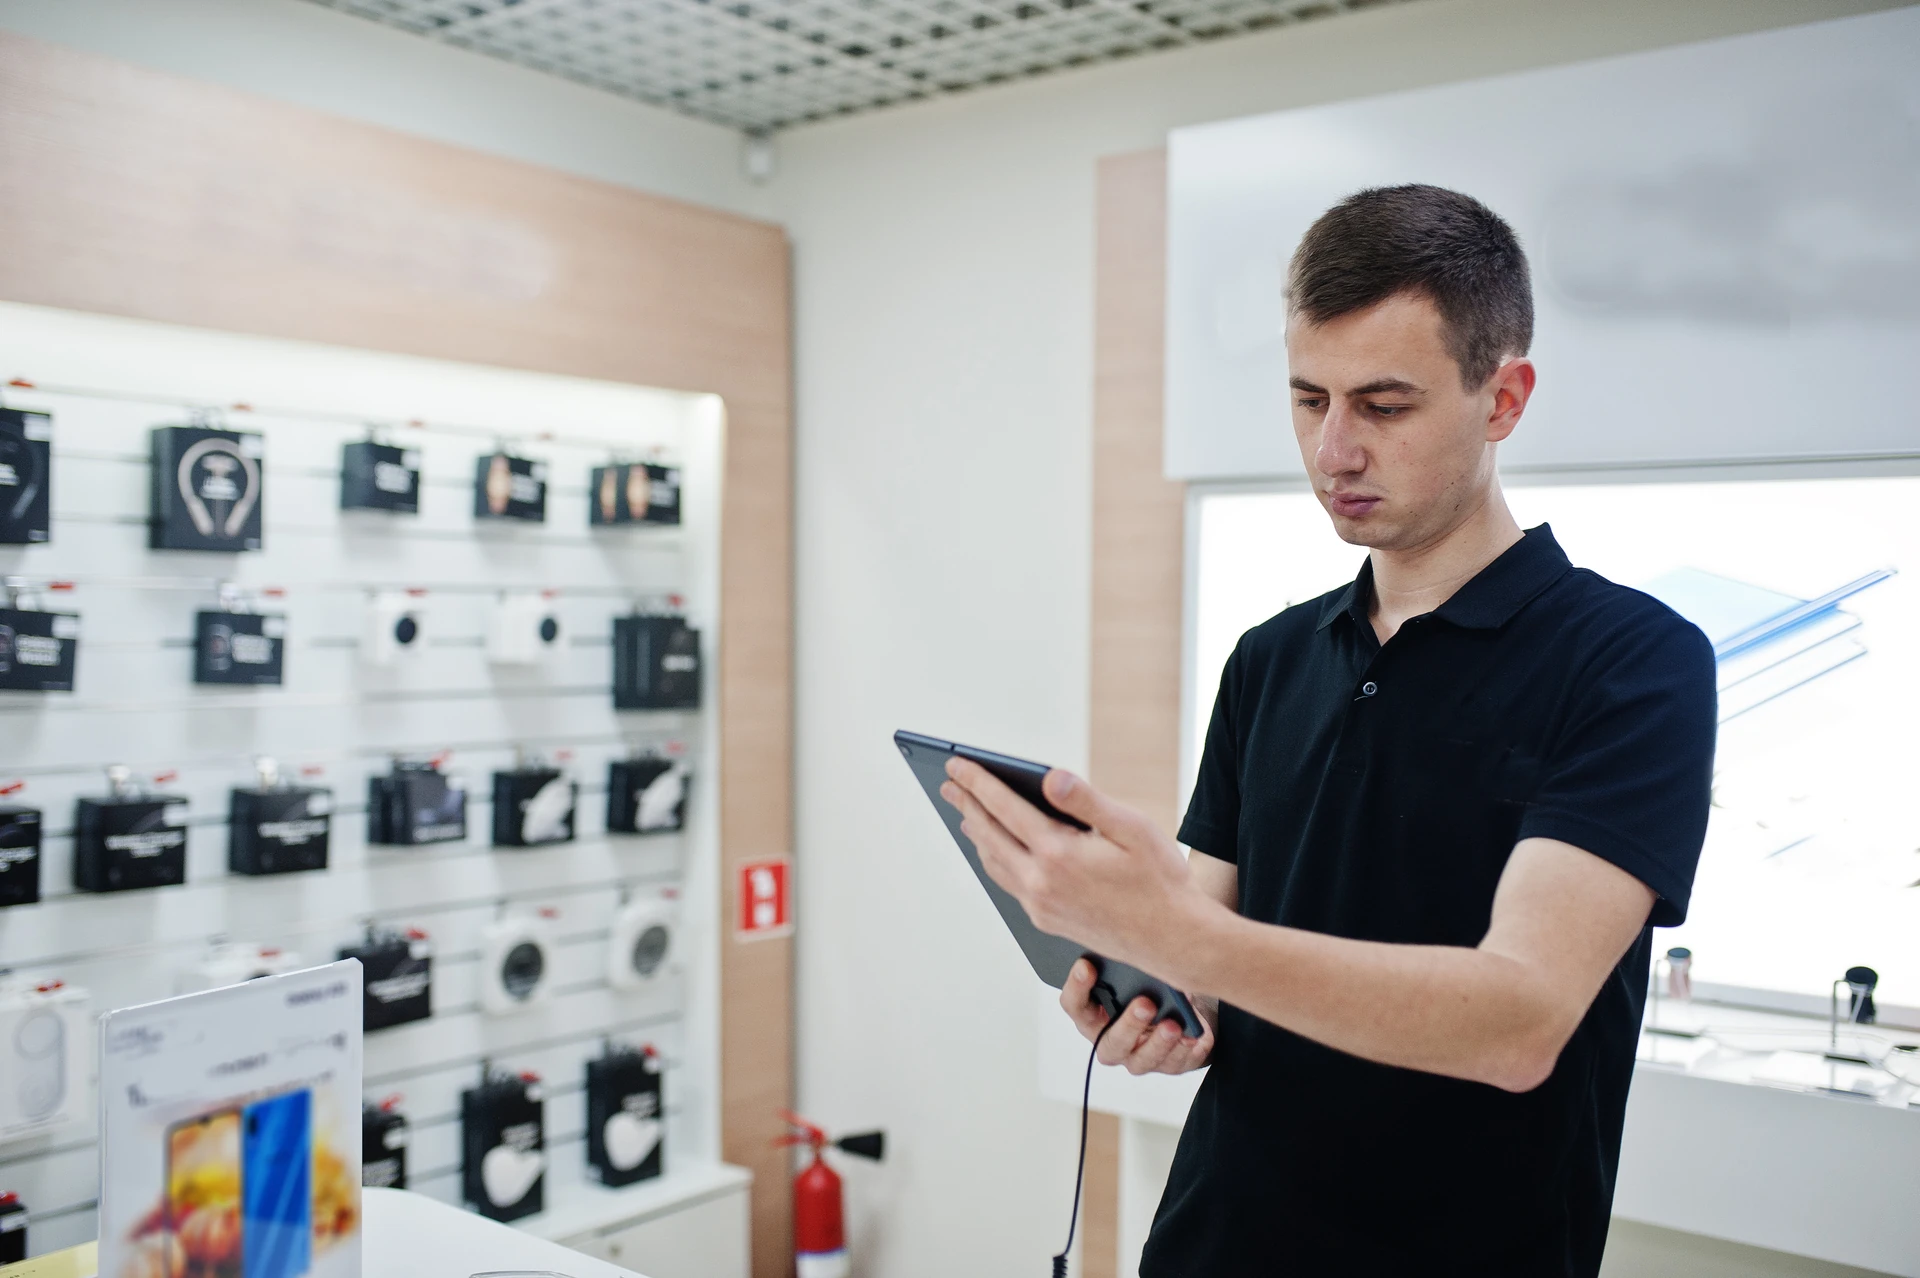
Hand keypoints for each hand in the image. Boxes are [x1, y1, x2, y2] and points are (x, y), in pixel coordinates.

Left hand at [938, 758, 1222, 986]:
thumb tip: (1050, 777)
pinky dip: (995, 860)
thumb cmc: (1160, 880)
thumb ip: (1086, 801)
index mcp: (1058, 854)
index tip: (956, 765)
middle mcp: (1041, 883)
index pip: (1004, 808)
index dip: (978, 783)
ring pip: (995, 863)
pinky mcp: (1047, 921)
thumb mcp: (1131, 829)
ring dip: (977, 834)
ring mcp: (1041, 905)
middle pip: (990, 835)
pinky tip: (997, 851)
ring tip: (966, 814)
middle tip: (949, 785)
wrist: (1174, 941)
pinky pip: (1009, 884)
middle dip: (967, 805)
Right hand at [1061, 958, 1215, 1075]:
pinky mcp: (1169, 1065)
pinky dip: (1185, 1049)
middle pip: (1111, 1043)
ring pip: (1143, 1060)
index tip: (1087, 966)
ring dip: (1159, 1042)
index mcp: (1095, 1016)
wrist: (1189, 1012)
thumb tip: (1147, 956)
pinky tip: (1193, 1037)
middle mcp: (1113, 1041)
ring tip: (1174, 1024)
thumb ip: (1136, 970)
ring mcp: (1140, 1058)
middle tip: (1145, 1003)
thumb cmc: (1155, 989)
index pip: (1074, 1006)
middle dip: (1129, 1024)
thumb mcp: (1142, 975)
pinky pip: (1176, 1063)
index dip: (1077, 987)